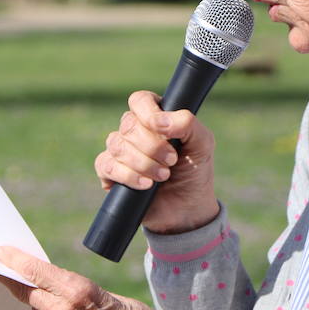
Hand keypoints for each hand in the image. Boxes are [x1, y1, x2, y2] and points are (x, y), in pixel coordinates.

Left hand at [0, 246, 209, 309]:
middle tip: (3, 266)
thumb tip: (46, 283)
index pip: (34, 271)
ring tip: (56, 297)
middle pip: (27, 291)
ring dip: (40, 302)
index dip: (13, 260)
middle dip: (15, 278)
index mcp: (78, 291)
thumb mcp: (105, 294)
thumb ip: (72, 289)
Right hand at [94, 90, 219, 233]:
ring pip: (117, 145)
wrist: (187, 209)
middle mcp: (134, 130)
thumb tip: (159, 121)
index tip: (164, 130)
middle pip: (129, 125)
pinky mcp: (110, 173)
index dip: (148, 113)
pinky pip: (106, 165)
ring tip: (163, 176)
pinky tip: (145, 185)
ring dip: (143, 163)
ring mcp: (120, 151)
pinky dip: (128, 175)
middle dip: (152, 146)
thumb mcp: (202, 144)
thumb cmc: (194, 172)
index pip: (140, 100)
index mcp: (155, 116)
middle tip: (172, 161)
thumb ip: (188, 123)